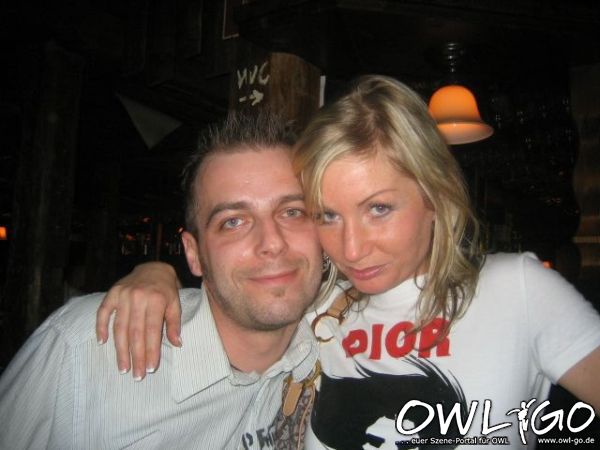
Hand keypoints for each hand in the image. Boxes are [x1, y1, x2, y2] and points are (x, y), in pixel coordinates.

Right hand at [96, 262, 181, 379]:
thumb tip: (177, 344)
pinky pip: (103, 312)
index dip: (151, 350)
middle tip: (136, 375)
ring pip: (119, 327)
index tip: (151, 368)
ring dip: (120, 349)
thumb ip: (174, 323)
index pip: (153, 331)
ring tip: (123, 367)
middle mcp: (138, 297)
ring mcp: (123, 295)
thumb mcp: (175, 303)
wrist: (154, 268)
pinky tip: (102, 342)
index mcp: (156, 300)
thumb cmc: (167, 290)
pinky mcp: (112, 293)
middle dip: (136, 356)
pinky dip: (101, 326)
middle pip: (135, 332)